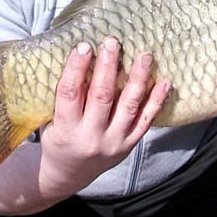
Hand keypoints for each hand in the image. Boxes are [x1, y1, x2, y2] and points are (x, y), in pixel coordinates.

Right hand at [37, 37, 170, 198]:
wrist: (68, 174)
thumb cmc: (58, 137)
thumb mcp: (51, 119)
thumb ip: (64, 94)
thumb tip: (79, 52)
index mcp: (66, 129)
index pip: (70, 94)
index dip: (76, 68)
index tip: (83, 46)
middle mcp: (91, 137)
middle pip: (101, 97)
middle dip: (108, 67)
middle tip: (112, 42)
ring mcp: (113, 142)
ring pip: (128, 106)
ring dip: (138, 78)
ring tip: (144, 56)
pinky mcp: (129, 145)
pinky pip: (146, 121)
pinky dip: (156, 101)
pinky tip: (165, 81)